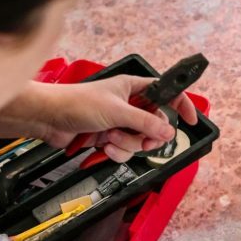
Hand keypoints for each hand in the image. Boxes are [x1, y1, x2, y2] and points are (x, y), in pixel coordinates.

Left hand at [34, 75, 198, 161]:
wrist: (49, 119)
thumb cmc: (78, 103)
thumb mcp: (117, 111)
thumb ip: (145, 122)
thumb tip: (169, 132)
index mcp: (134, 88)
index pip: (166, 94)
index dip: (180, 105)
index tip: (190, 120)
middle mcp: (129, 104)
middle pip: (154, 124)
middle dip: (148, 136)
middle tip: (146, 141)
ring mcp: (119, 122)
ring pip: (139, 140)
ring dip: (127, 144)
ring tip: (110, 138)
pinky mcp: (108, 137)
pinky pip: (125, 150)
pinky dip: (117, 152)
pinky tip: (104, 147)